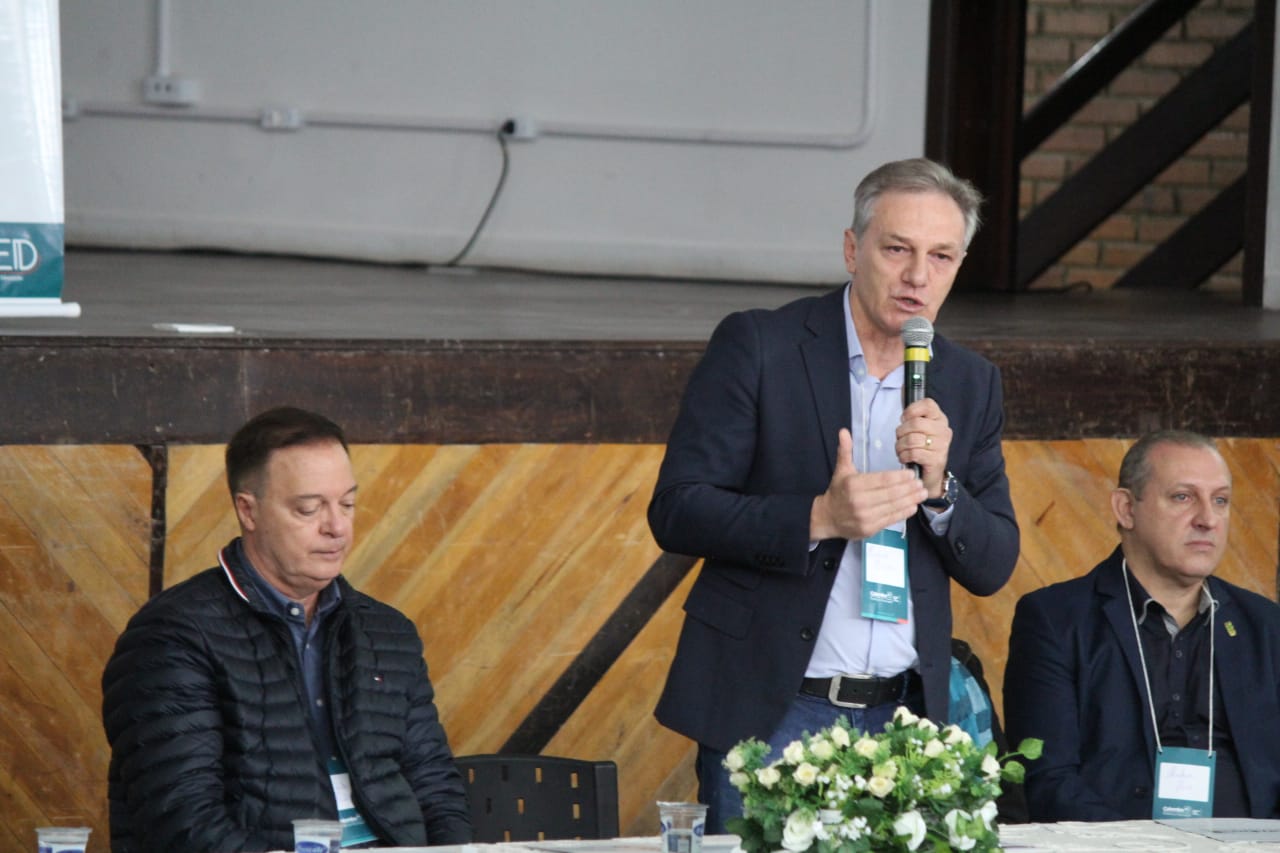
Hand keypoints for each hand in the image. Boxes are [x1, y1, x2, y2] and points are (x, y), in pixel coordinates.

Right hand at [811, 428, 927, 539]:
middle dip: (909, 488)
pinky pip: (891, 519)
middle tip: (921, 483)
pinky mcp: (869, 529)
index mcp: (853, 484)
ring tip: (922, 493)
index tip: (911, 474)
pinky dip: (904, 512)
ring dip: (910, 500)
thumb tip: (844, 431)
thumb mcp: (841, 470)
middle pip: (891, 493)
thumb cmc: (838, 492)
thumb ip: (845, 451)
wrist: (827, 518)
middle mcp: (859, 501)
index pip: (882, 480)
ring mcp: (865, 517)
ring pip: (893, 507)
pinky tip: (913, 506)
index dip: (899, 477)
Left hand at [895, 399, 951, 497]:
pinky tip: (905, 458)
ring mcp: (942, 445)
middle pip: (915, 423)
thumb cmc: (920, 448)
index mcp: (940, 418)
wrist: (930, 475)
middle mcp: (944, 430)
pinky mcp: (937, 459)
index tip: (904, 419)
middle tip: (900, 439)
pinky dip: (904, 456)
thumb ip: (912, 415)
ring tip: (901, 450)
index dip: (911, 410)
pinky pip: (914, 453)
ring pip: (912, 439)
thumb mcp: (917, 429)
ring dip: (900, 446)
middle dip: (901, 432)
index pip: (928, 404)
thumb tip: (902, 395)